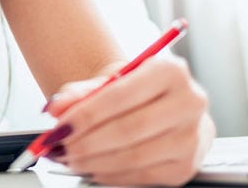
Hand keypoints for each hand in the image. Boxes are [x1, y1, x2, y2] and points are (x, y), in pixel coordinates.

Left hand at [45, 56, 214, 185]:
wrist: (164, 104)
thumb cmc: (136, 90)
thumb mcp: (109, 80)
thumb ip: (80, 92)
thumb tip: (55, 108)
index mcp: (171, 70)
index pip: (121, 95)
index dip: (87, 114)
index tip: (61, 125)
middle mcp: (189, 102)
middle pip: (129, 129)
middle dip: (87, 142)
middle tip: (61, 146)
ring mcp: (192, 138)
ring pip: (134, 156)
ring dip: (95, 161)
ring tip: (71, 158)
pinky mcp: (185, 167)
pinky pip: (142, 176)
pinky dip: (111, 175)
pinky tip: (93, 167)